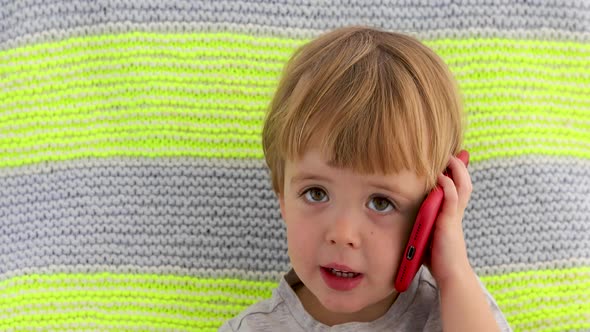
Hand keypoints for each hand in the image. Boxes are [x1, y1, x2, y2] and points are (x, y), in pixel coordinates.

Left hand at [424, 154, 472, 285]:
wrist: (450, 275)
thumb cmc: (437, 257)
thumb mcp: (428, 233)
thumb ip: (422, 222)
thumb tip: (403, 214)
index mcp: (451, 213)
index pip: (457, 187)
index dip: (456, 173)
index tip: (451, 158)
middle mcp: (455, 212)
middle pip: (464, 182)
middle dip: (460, 166)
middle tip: (454, 152)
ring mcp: (454, 216)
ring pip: (463, 186)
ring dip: (457, 170)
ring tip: (451, 157)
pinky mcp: (450, 222)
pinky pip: (453, 199)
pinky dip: (449, 186)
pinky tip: (442, 177)